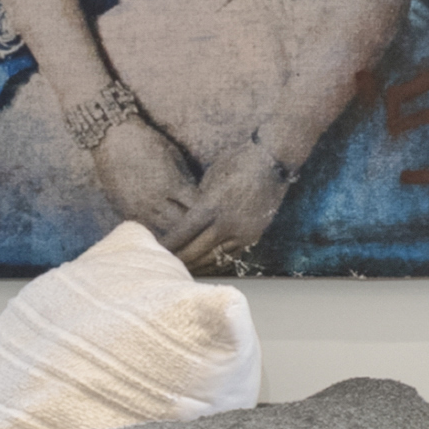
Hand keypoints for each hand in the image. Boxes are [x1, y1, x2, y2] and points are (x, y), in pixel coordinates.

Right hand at [83, 94, 204, 231]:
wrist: (111, 139)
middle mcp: (154, 200)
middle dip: (192, 224)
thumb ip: (186, 179)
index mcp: (171, 184)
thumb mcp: (174, 156)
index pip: (196, 208)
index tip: (213, 211)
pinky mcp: (124, 210)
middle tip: (202, 224)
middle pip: (181, 224)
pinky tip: (164, 226)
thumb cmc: (147, 141)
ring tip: (184, 230)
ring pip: (162, 230)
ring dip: (174, 229)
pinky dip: (156, 228)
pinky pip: (145, 227)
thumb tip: (199, 196)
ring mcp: (138, 208)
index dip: (206, 211)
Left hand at [164, 141, 295, 275]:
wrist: (274, 160)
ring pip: (214, 257)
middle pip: (196, 250)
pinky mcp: (254, 236)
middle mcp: (227, 224)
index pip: (183, 234)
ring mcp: (243, 232)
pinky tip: (204, 263)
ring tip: (182, 268)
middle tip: (164, 264)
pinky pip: (230, 255)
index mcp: (211, 206)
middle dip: (179, 258)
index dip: (168, 245)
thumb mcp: (210, 180)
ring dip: (196, 263)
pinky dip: (215, 261)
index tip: (154, 250)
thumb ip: (199, 203)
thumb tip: (186, 220)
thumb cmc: (237, 162)